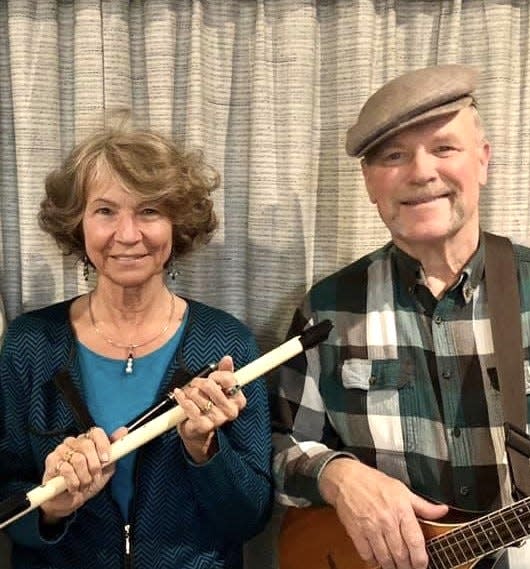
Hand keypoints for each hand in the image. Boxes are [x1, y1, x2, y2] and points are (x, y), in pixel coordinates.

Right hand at [40, 426, 126, 523]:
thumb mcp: (106, 468)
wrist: (69, 500)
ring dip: (84, 476)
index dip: (103, 445)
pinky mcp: (51, 462)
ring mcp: (61, 450)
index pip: (96, 432)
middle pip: (87, 445)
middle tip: (94, 476)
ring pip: (78, 459)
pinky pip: (66, 469)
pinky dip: (74, 482)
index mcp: (88, 440)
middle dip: (94, 465)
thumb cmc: (88, 482)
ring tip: (83, 483)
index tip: (106, 459)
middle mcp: (74, 442)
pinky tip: (73, 486)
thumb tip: (124, 430)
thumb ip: (115, 450)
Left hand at [173, 355, 245, 462]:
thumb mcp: (220, 388)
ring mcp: (217, 419)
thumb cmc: (211, 405)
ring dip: (189, 391)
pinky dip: (181, 398)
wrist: (200, 430)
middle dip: (199, 382)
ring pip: (198, 395)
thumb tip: (227, 358)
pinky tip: (179, 394)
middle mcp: (231, 411)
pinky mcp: (203, 425)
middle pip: (211, 386)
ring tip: (189, 393)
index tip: (211, 377)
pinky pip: (189, 406)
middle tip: (196, 383)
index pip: (229, 379)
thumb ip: (225, 372)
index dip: (217, 375)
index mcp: (238, 400)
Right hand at [319, 458, 448, 568]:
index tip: (422, 565)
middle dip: (406, 566)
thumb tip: (443, 511)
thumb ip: (423, 505)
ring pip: (385, 558)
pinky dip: (373, 561)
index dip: (420, 559)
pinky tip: (378, 559)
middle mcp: (386, 520)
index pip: (415, 541)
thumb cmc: (374, 482)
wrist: (346, 478)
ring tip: (395, 566)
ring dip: (391, 566)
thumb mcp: (402, 490)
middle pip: (401, 554)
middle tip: (409, 568)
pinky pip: (367, 555)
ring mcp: (370, 527)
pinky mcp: (356, 532)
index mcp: (400, 509)